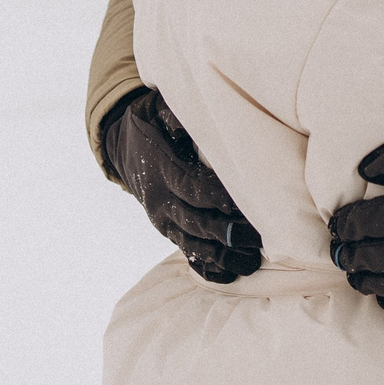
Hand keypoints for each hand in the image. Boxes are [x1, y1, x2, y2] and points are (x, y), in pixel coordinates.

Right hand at [102, 87, 261, 283]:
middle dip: (227, 232)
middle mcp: (161, 199)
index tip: (245, 202)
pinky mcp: (167, 231)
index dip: (217, 197)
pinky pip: (186, 253)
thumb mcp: (157, 109)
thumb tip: (194, 115)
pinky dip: (207, 267)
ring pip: (192, 243)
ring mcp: (163, 219)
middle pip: (196, 221)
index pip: (193, 186)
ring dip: (222, 255)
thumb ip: (175, 115)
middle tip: (259, 239)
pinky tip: (230, 275)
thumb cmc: (153, 123)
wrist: (124, 146)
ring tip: (251, 262)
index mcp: (162, 168)